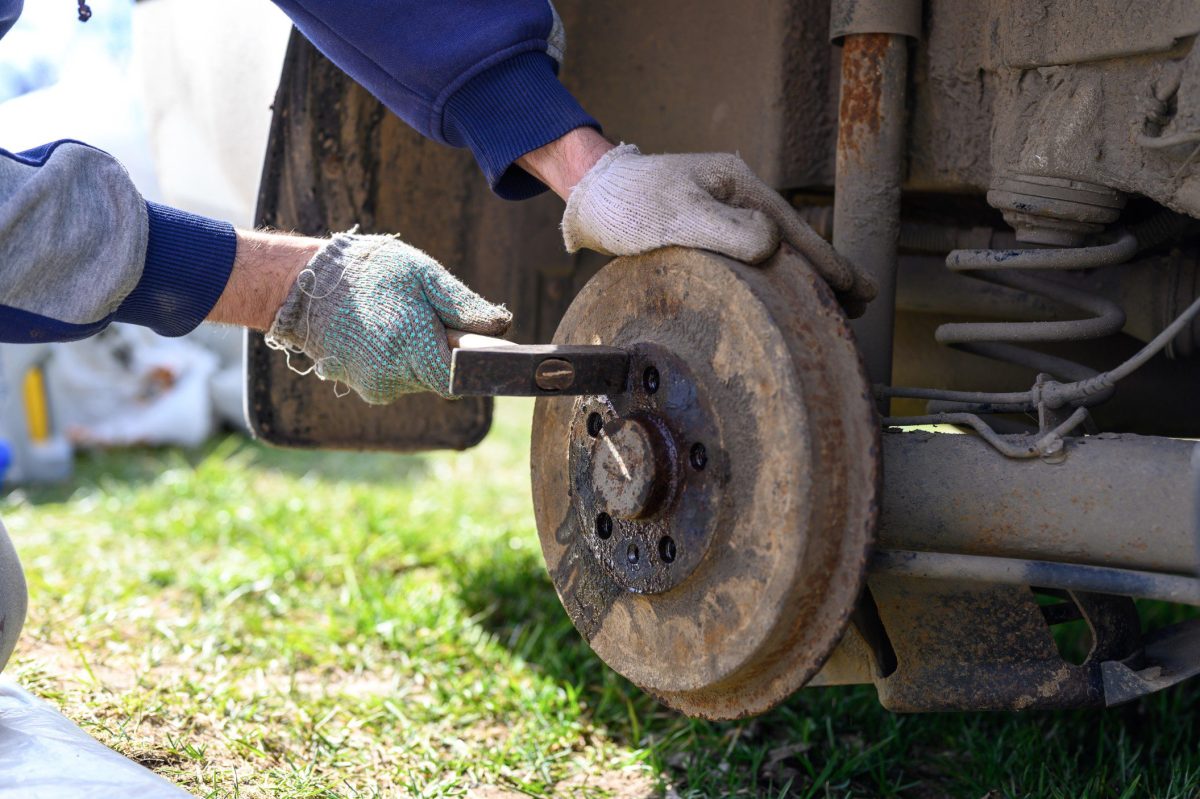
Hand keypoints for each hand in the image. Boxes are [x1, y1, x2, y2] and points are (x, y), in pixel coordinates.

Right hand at [263, 233, 510, 401]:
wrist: (304, 284)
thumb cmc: (369, 272)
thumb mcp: (423, 275)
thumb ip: (464, 306)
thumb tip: (501, 328)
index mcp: (411, 348)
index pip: (462, 378)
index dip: (474, 360)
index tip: (474, 339)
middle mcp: (392, 378)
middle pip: (443, 378)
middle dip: (445, 351)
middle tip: (428, 315)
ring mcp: (375, 387)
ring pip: (421, 380)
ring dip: (422, 355)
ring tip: (400, 320)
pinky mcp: (364, 388)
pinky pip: (399, 380)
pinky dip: (401, 360)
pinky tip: (384, 333)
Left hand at [526, 133, 875, 314]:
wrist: (591, 196)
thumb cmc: (628, 202)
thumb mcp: (675, 214)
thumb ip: (723, 229)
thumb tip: (773, 244)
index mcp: (739, 185)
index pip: (792, 230)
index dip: (826, 262)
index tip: (854, 289)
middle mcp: (738, 198)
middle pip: (793, 241)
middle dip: (828, 272)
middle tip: (861, 304)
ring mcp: (725, 215)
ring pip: (776, 251)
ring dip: (805, 278)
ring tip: (837, 306)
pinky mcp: (709, 233)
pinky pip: (752, 258)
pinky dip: (775, 277)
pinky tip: (786, 297)